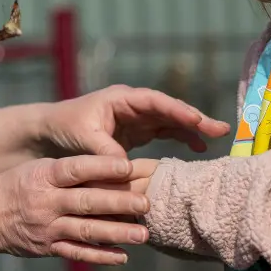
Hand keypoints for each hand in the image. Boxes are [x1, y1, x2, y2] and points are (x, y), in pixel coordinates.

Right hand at [0, 155, 150, 264]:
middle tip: (146, 203)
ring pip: (86, 230)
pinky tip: (122, 256)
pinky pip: (77, 253)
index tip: (129, 167)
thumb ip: (68, 171)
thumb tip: (110, 170)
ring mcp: (47, 227)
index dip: (102, 168)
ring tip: (142, 234)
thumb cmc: (15, 186)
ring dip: (117, 233)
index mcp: (43, 176)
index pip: (76, 169)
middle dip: (118, 203)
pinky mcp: (47, 248)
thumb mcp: (36, 169)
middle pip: (86, 201)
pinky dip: (100, 256)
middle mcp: (46, 202)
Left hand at [37, 84, 229, 158]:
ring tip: (216, 137)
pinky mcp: (137, 133)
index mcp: (120, 99)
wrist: (49, 132)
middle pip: (169, 110)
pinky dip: (180, 139)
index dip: (176, 110)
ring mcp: (136, 118)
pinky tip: (196, 148)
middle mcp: (133, 106)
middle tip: (221, 129)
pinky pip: (164, 132)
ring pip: (170, 121)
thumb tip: (129, 170)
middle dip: (194, 118)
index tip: (195, 119)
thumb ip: (105, 152)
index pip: (154, 101)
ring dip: (192, 128)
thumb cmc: (64, 127)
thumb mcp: (83, 138)